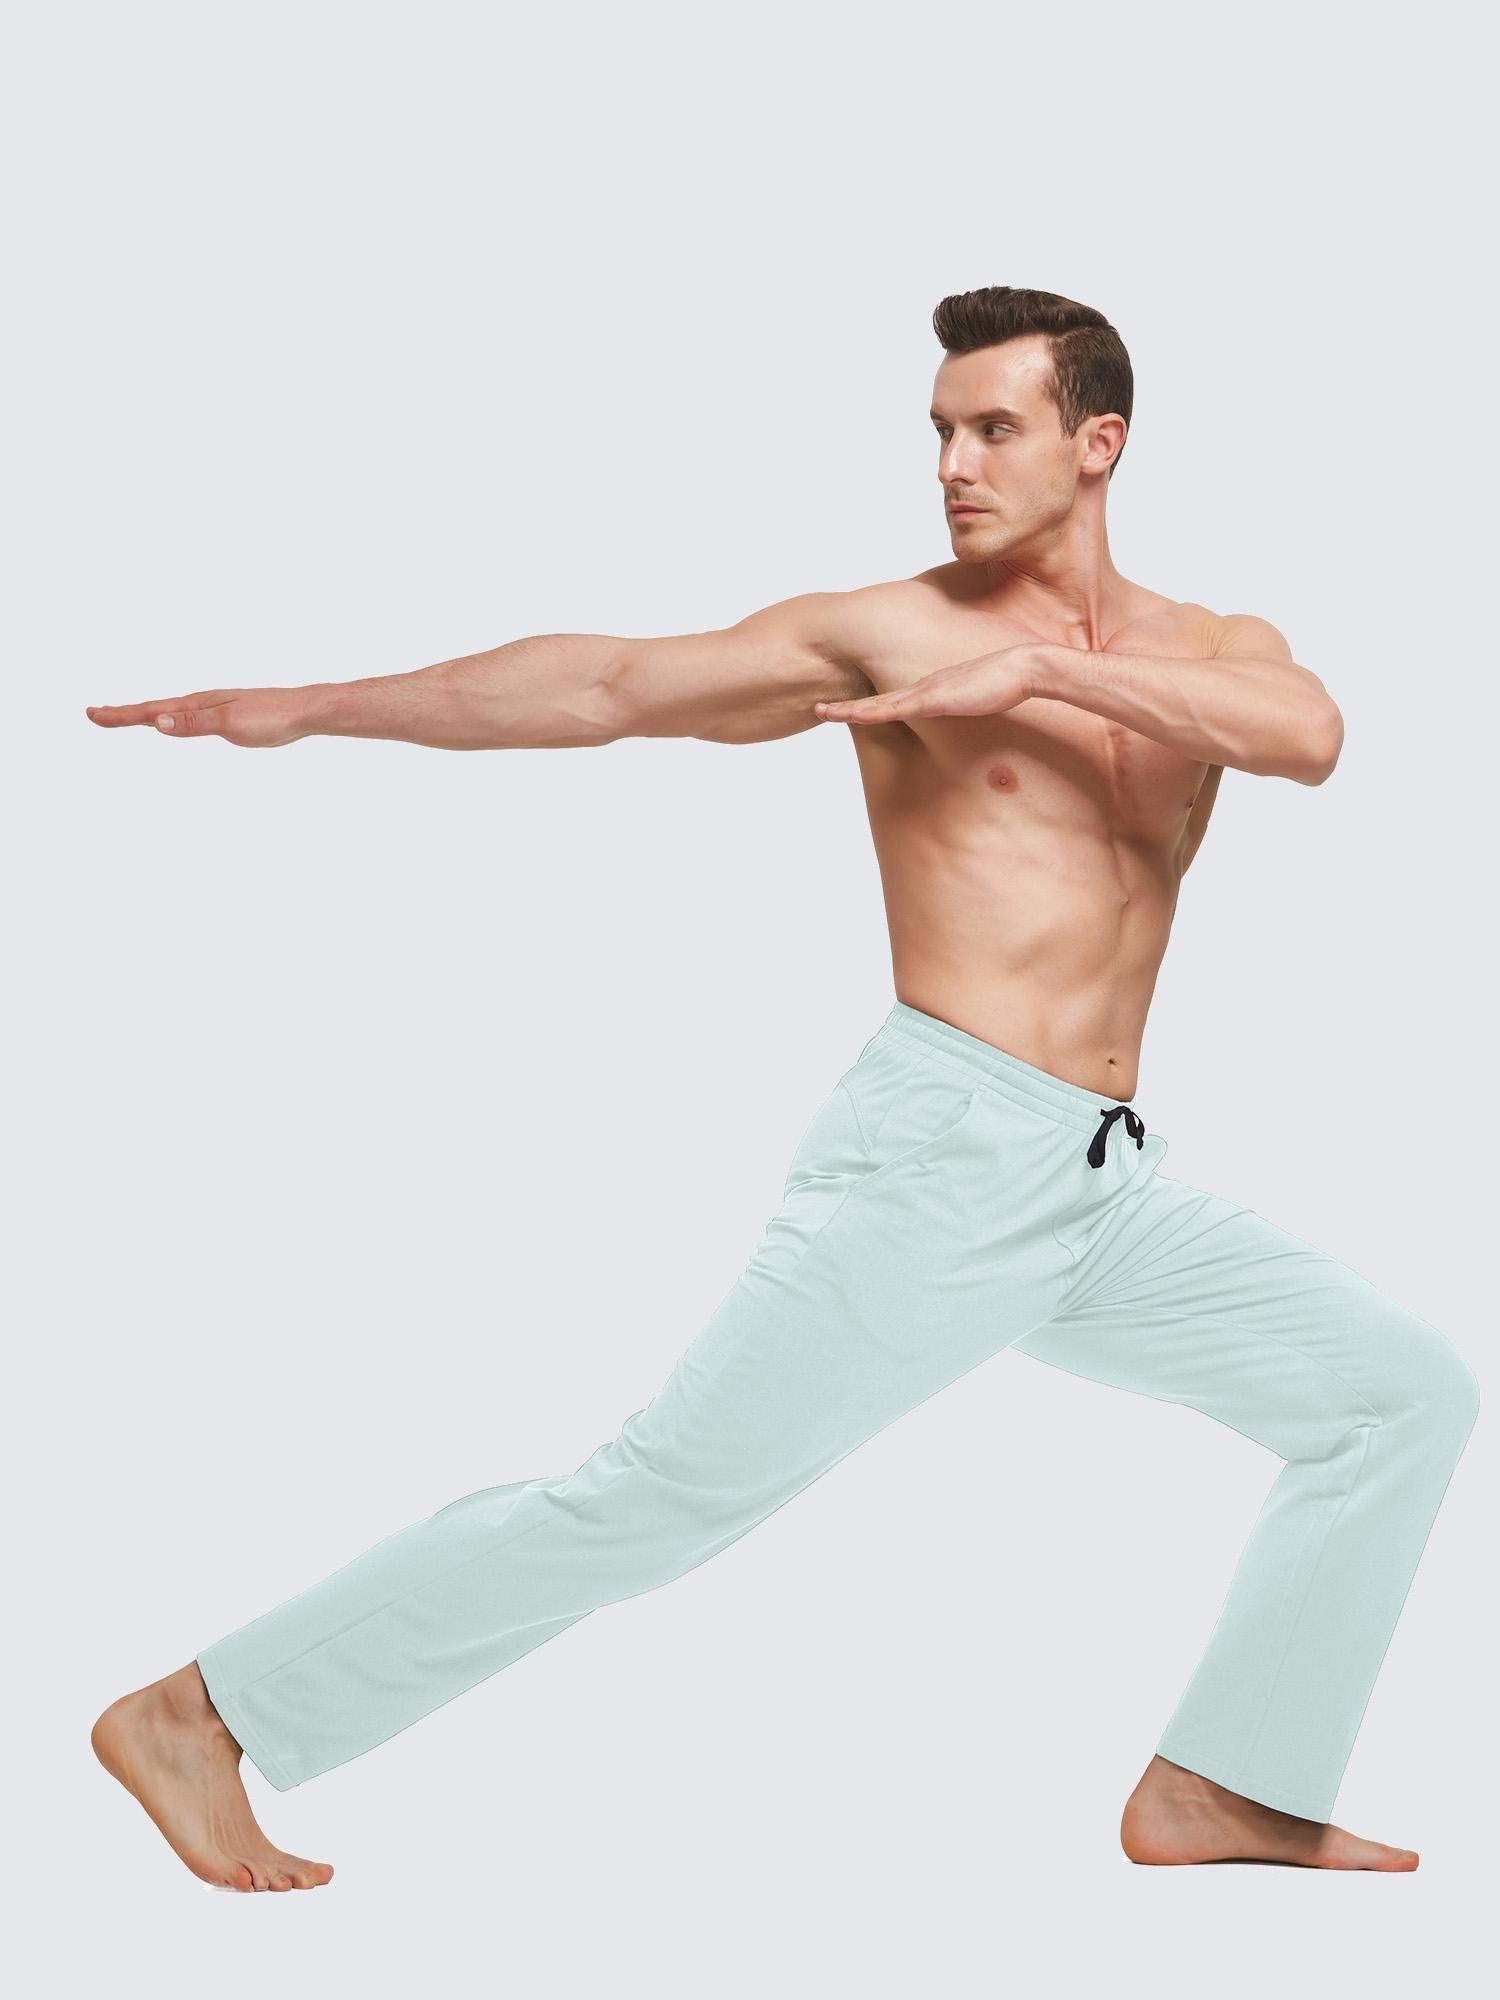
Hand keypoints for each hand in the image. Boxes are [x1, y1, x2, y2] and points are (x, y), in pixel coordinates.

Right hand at [84, 686, 314, 746]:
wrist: (305, 711)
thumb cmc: (271, 718)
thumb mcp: (230, 724)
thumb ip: (194, 724)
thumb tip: (158, 723)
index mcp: (198, 704)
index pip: (151, 711)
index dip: (120, 715)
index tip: (91, 714)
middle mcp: (202, 702)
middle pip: (154, 709)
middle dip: (123, 713)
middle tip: (94, 714)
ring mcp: (215, 708)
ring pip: (170, 712)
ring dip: (144, 715)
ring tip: (125, 717)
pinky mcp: (228, 715)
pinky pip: (188, 717)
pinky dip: (170, 719)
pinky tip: (175, 723)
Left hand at [813, 644, 1042, 725]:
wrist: (1025, 668)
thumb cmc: (1011, 682)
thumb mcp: (984, 697)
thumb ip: (973, 704)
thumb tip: (975, 713)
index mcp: (932, 686)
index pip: (893, 695)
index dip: (868, 700)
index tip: (847, 706)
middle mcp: (922, 686)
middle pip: (875, 696)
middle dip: (847, 703)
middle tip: (819, 707)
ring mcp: (924, 692)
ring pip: (875, 704)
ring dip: (846, 710)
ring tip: (819, 711)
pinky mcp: (931, 700)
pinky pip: (889, 710)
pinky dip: (865, 713)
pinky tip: (844, 716)